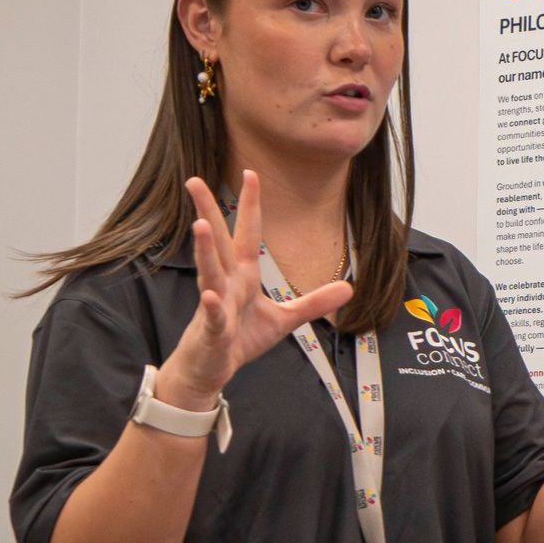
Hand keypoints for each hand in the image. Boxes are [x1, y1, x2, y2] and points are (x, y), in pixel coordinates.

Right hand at [154, 171, 353, 409]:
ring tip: (199, 225)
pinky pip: (212, 317)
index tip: (251, 174)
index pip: (247, 233)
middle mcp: (227, 283)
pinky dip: (211, 307)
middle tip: (194, 180)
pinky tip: (209, 296)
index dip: (251, 204)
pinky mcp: (212, 331)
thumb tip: (349, 288)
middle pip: (218, 241)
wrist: (213, 369)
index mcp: (243, 275)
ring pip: (209, 272)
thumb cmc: (240, 339)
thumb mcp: (285, 319)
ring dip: (205, 250)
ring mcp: (216, 305)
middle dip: (207, 211)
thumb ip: (314, 302)